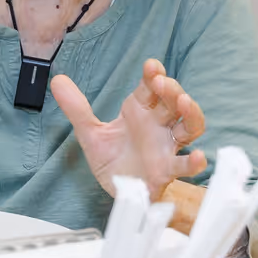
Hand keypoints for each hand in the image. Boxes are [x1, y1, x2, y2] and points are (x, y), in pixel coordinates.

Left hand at [51, 59, 207, 200]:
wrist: (117, 191)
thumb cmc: (112, 159)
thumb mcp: (90, 133)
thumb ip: (77, 109)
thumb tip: (57, 80)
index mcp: (140, 111)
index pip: (151, 87)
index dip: (154, 75)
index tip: (151, 66)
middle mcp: (157, 125)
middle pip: (173, 102)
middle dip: (171, 89)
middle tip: (162, 82)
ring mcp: (166, 146)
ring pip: (189, 126)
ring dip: (190, 114)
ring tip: (185, 102)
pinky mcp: (167, 171)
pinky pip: (185, 165)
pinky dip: (195, 162)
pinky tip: (199, 156)